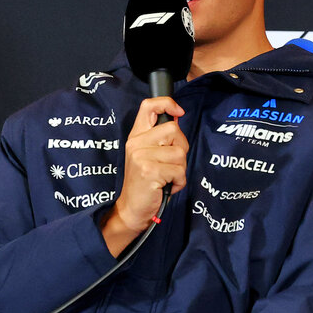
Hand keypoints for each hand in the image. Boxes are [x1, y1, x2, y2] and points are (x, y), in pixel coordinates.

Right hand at [101, 97, 186, 256]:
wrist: (131, 208)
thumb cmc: (144, 182)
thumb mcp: (147, 154)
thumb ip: (159, 137)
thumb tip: (178, 117)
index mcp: (136, 135)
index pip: (148, 106)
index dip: (167, 103)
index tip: (179, 112)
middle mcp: (136, 143)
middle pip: (174, 129)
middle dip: (181, 147)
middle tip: (172, 163)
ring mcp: (141, 157)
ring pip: (180, 152)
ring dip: (180, 169)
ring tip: (167, 177)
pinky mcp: (149, 171)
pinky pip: (179, 171)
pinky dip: (179, 181)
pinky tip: (168, 186)